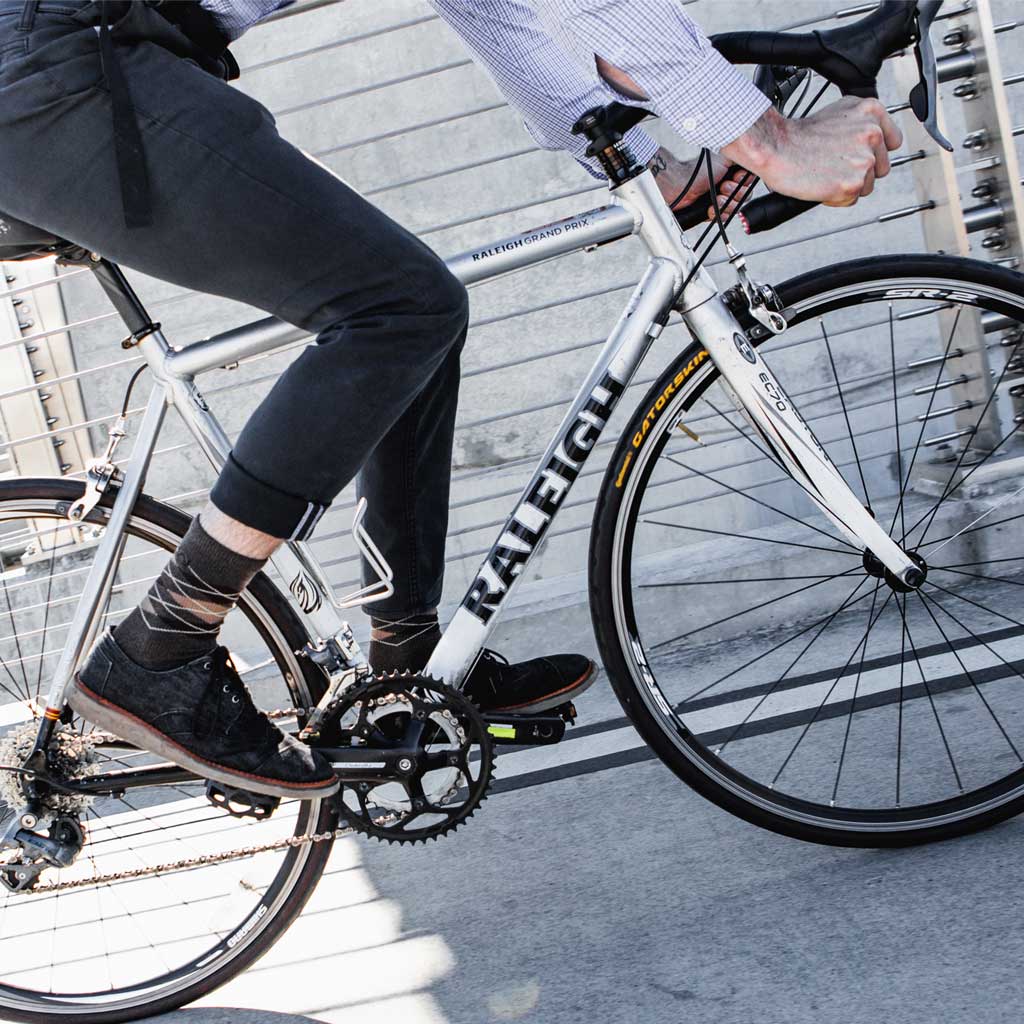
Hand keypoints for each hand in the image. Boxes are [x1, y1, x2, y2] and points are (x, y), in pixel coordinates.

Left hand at [648, 147, 754, 219]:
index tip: (736, 178)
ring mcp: (722, 200)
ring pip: (736, 208)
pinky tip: (711, 208)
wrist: (680, 189)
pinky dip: (718, 214)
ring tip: (716, 197)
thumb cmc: (698, 172)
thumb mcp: (724, 159)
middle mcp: (729, 186)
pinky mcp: (715, 212)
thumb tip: (754, 156)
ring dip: (725, 203)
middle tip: (722, 186)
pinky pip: (725, 218)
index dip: (744, 182)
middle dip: (734, 193)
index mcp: (734, 173)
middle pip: (745, 196)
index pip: (750, 181)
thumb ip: (741, 157)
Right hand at [721, 96, 901, 206]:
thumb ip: (860, 125)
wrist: (776, 147)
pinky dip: (835, 198)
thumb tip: (869, 142)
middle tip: (834, 166)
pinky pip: (851, 200)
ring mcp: (864, 159)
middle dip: (858, 171)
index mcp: (871, 112)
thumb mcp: (837, 114)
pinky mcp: (853, 183)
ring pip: (866, 186)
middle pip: (880, 167)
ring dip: (846, 186)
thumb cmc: (798, 136)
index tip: (857, 156)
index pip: (892, 142)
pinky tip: (821, 184)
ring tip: (825, 174)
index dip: (873, 153)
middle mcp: (872, 133)